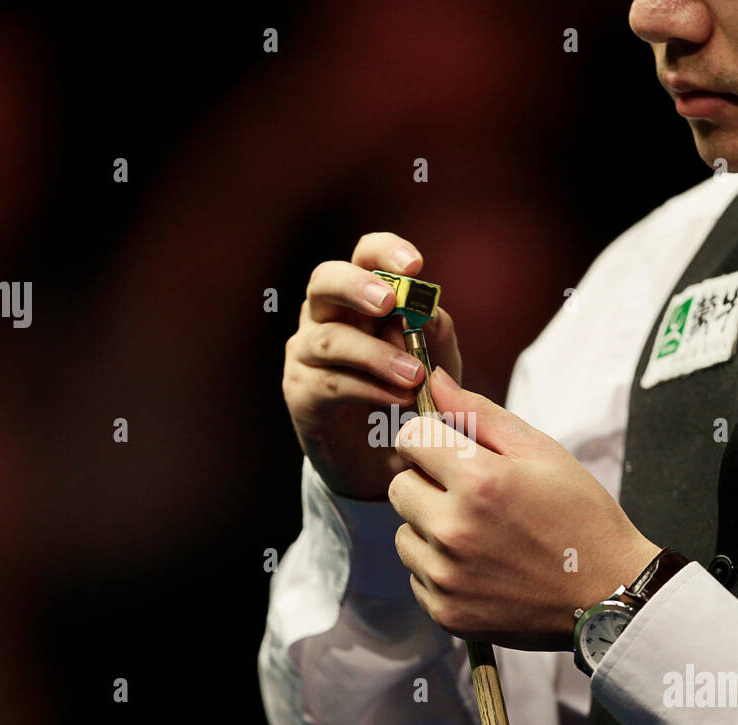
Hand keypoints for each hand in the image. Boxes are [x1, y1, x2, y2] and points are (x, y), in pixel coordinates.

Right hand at [282, 232, 462, 500]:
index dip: (385, 251)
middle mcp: (325, 316)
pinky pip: (329, 382)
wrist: (382, 461)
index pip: (364, 256)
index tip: (414, 265)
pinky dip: (369, 389)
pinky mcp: (300, 392)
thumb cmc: (409, 401)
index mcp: (360, 298)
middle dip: (357, 286)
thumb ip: (436, 337)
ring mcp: (307, 353)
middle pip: (325, 280)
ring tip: (415, 376)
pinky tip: (398, 399)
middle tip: (390, 303)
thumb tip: (429, 312)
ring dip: (377, 355)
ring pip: (330, 338)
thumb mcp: (437, 367)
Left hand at [389, 367, 660, 650]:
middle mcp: (454, 530)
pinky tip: (480, 565)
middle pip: (398, 486)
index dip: (431, 439)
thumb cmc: (581, 515)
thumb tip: (435, 381)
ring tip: (478, 533)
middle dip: (427, 482)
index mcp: (479, 482)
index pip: (411, 439)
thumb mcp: (541, 451)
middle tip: (470, 494)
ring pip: (403, 532)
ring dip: (429, 527)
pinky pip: (416, 574)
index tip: (453, 450)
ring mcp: (446, 576)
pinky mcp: (445, 611)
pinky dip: (439, 567)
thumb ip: (480, 413)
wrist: (609, 592)